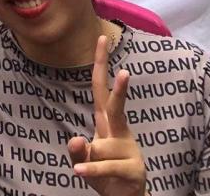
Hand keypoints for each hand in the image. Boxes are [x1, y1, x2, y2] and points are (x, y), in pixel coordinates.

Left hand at [67, 36, 145, 193]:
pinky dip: (90, 171)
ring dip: (90, 162)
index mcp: (106, 122)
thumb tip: (77, 139)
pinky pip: (106, 167)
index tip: (101, 37)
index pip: (101, 88)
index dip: (100, 64)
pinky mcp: (133, 170)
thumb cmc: (103, 173)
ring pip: (101, 146)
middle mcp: (119, 132)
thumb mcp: (84, 160)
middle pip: (116, 106)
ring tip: (93, 171)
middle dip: (121, 89)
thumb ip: (77, 150)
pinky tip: (78, 173)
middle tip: (126, 72)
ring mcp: (129, 150)